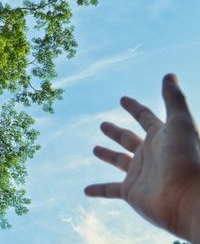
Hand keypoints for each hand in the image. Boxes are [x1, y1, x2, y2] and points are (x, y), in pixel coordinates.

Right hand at [85, 74, 199, 240]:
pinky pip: (110, 189)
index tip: (123, 99)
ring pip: (118, 160)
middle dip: (115, 131)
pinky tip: (86, 191)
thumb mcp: (180, 124)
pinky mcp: (131, 192)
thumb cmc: (187, 159)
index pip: (144, 117)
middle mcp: (149, 154)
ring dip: (107, 155)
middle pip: (128, 138)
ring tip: (94, 149)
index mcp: (161, 136)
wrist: (188, 199)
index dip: (134, 107)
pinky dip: (98, 190)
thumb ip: (174, 99)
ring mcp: (139, 173)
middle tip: (102, 125)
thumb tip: (169, 75)